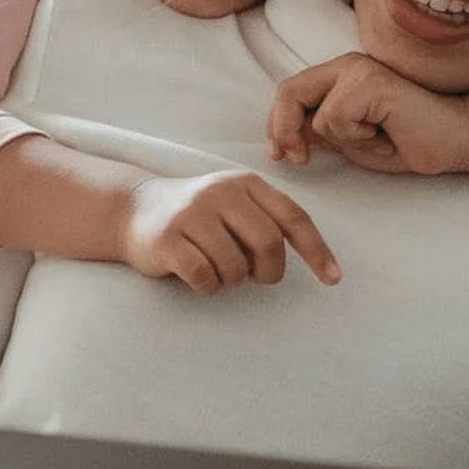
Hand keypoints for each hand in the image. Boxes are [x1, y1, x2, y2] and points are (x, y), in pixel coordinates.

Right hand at [118, 171, 339, 293]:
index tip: (333, 279)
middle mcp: (221, 192)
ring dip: (231, 280)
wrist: (134, 209)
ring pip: (235, 266)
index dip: (317, 250)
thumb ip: (268, 221)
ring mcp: (191, 213)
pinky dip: (207, 286)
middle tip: (256, 276)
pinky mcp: (166, 238)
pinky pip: (204, 277)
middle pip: (269, 243)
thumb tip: (311, 259)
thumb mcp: (236, 205)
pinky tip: (198, 276)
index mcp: (246, 183)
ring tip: (217, 269)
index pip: (293, 217)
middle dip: (269, 271)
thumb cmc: (199, 216)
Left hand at [268, 53, 468, 176]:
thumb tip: (284, 136)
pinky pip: (338, 119)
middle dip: (284, 130)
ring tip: (378, 139)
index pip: (291, 92)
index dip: (277, 124)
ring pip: (319, 116)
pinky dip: (359, 138)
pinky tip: (386, 134)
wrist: (454, 139)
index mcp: (341, 75)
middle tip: (298, 161)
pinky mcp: (371, 83)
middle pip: (290, 92)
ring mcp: (359, 70)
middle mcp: (347, 65)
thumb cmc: (408, 141)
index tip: (280, 155)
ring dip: (345, 142)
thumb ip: (321, 132)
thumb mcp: (354, 141)